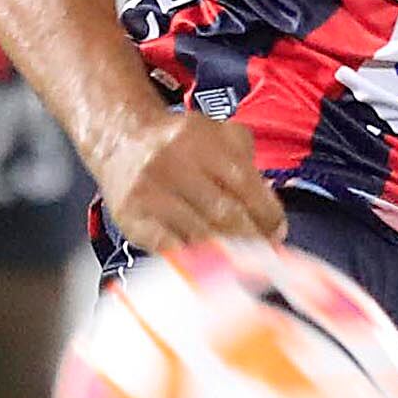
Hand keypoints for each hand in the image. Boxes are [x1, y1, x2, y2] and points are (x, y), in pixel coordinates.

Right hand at [94, 107, 282, 251]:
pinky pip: (169, 247)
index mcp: (201, 141)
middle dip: (252, 238)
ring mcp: (149, 192)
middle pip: (225, 214)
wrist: (120, 140)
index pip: (245, 184)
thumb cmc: (177, 144)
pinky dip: (193, 260)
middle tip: (264, 251)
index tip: (276, 230)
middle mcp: (173, 163)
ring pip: (200, 234)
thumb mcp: (218, 134)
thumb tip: (271, 214)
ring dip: (228, 254)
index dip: (267, 214)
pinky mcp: (131, 217)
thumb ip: (248, 163)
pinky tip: (208, 263)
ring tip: (242, 261)